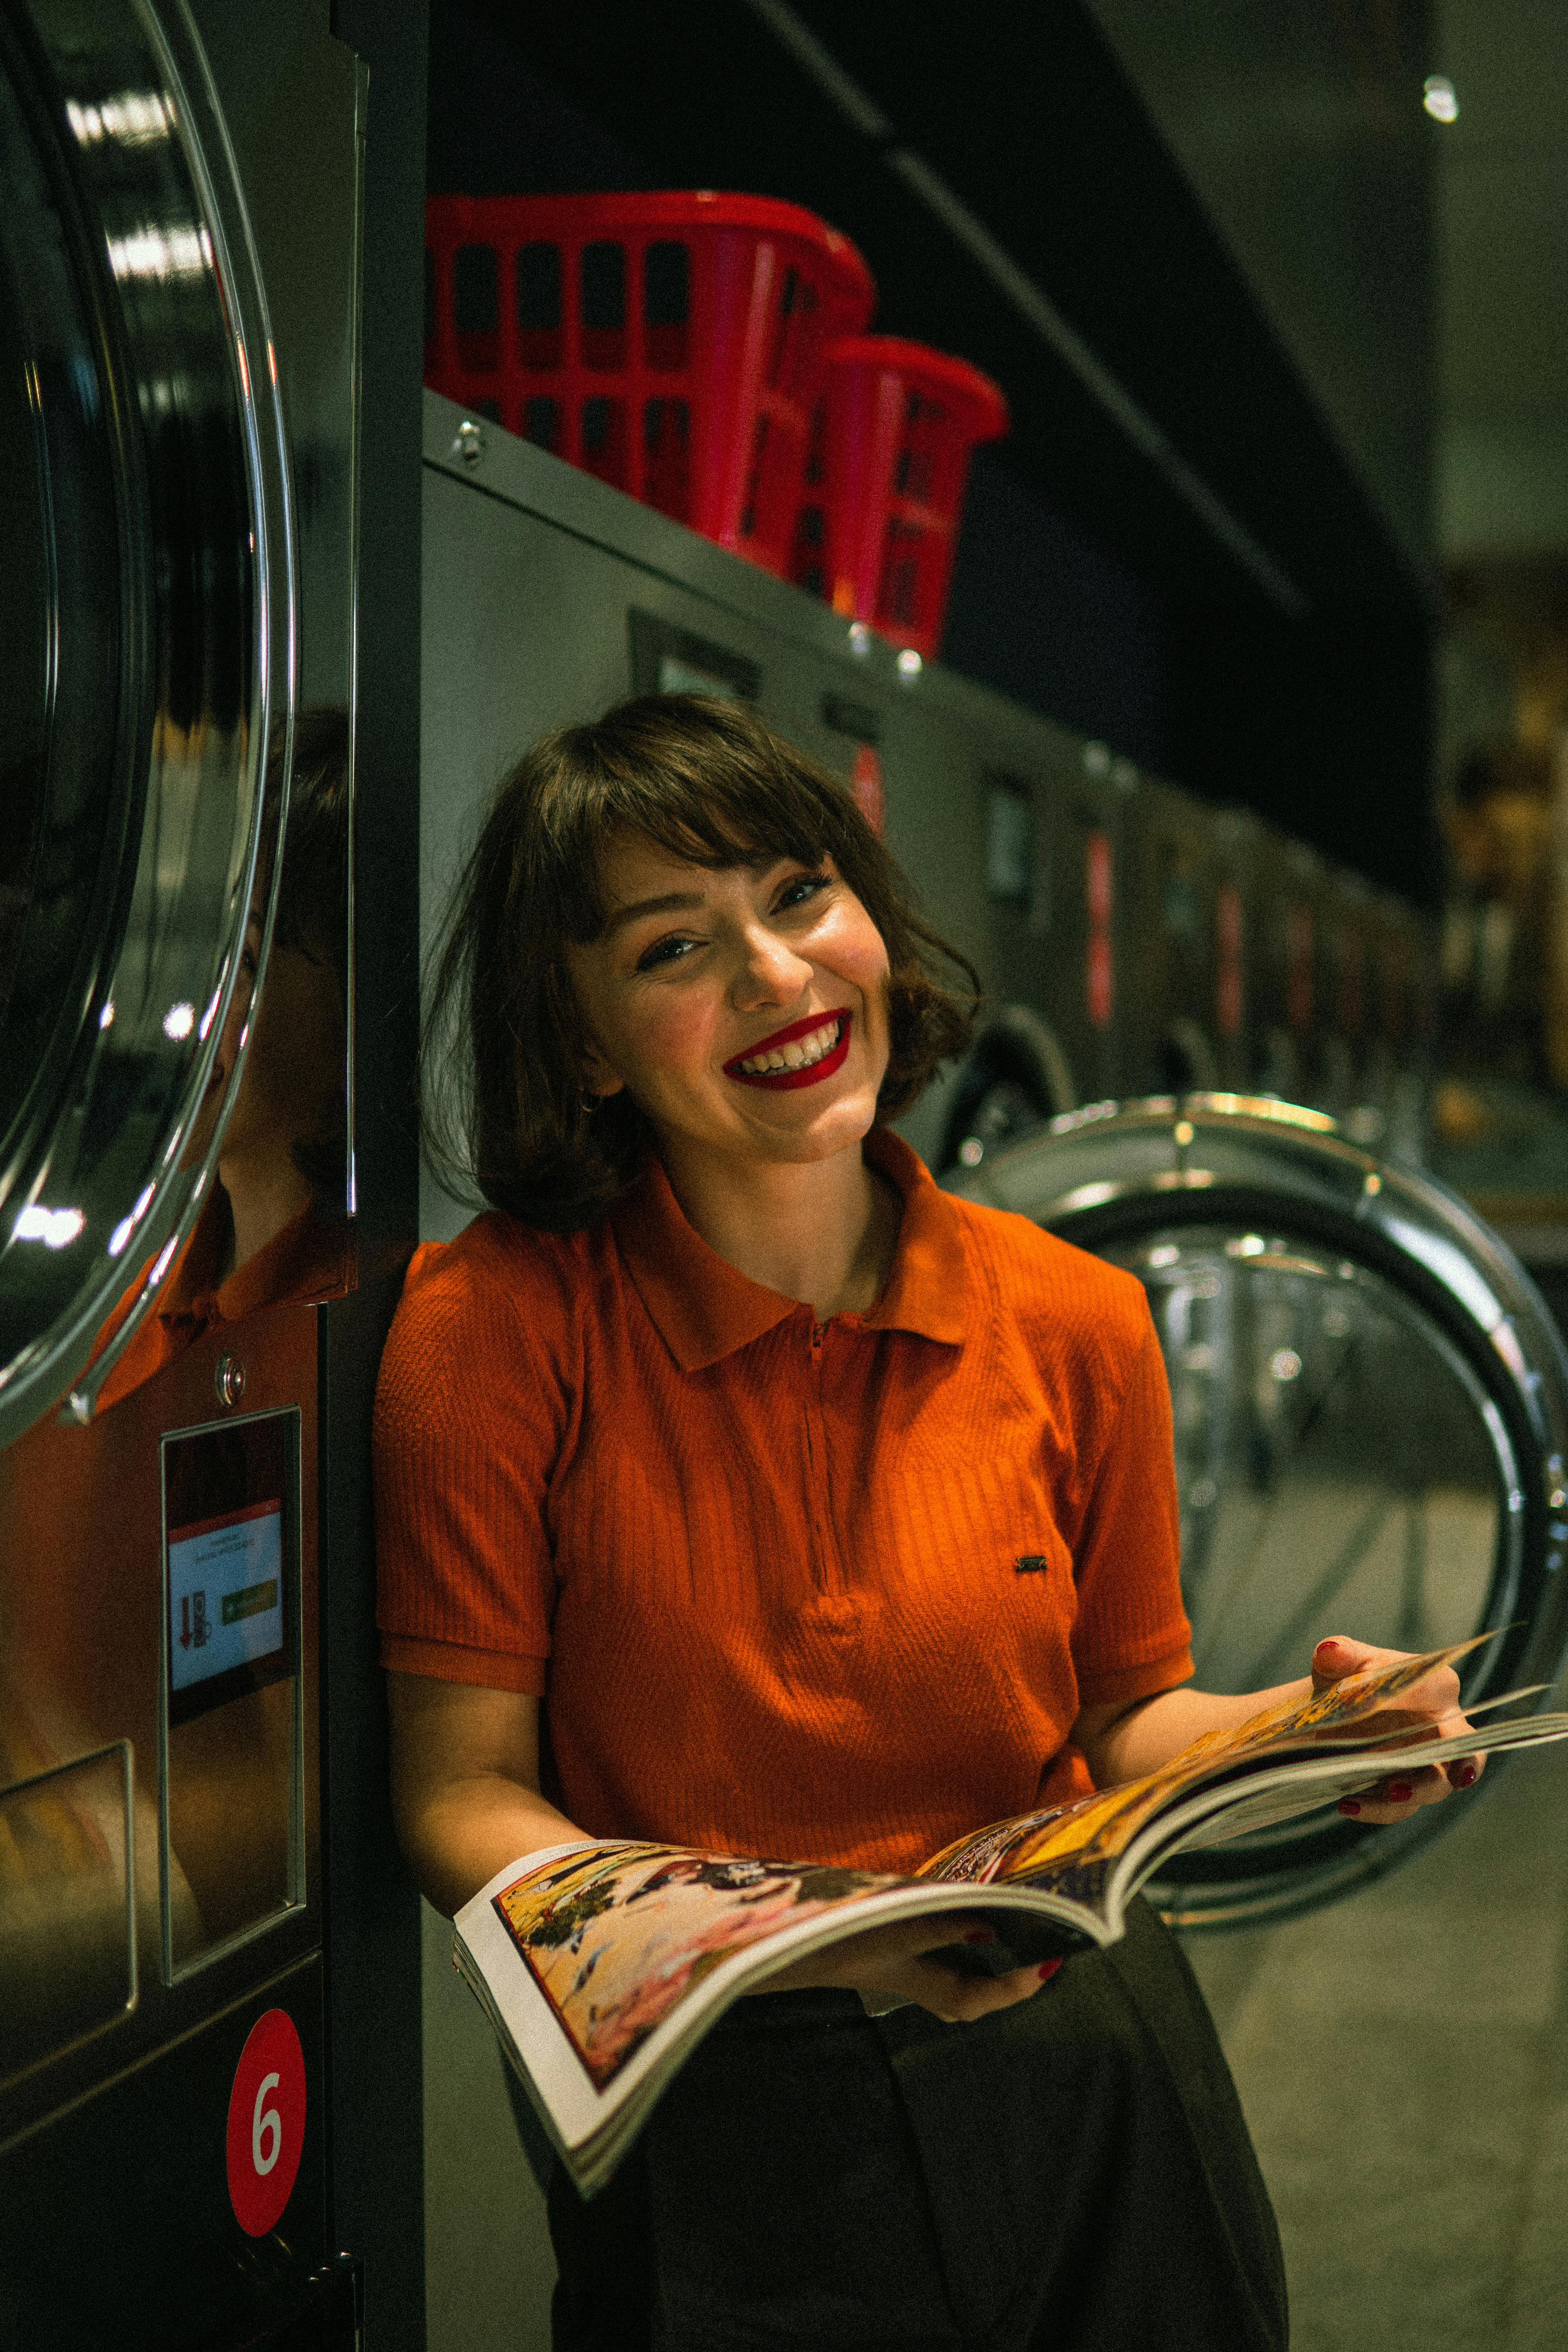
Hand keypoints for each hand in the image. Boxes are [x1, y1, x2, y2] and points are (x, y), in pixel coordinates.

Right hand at [768, 1914, 1058, 2022]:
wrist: (812, 1949)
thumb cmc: (854, 1942)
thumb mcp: (901, 1932)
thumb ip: (945, 1927)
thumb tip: (990, 1928)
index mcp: (946, 1994)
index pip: (1002, 1991)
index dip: (1031, 1975)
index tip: (1058, 1950)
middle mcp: (945, 1995)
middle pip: (996, 1990)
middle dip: (1023, 1971)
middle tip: (1051, 1938)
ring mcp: (932, 1983)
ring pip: (981, 1980)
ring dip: (1004, 1962)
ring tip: (1028, 1932)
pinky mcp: (921, 1968)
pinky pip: (964, 1967)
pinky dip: (980, 1951)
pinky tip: (983, 1926)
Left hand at [1311, 1634, 1483, 1823]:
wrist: (1328, 1712)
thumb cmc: (1346, 1678)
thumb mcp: (1337, 1664)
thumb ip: (1337, 1655)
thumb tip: (1329, 1651)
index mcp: (1434, 1688)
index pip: (1442, 1694)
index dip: (1441, 1720)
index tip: (1445, 1740)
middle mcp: (1441, 1727)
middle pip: (1461, 1752)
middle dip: (1454, 1768)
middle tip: (1440, 1781)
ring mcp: (1426, 1761)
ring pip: (1433, 1786)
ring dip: (1410, 1794)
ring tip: (1385, 1793)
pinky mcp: (1405, 1785)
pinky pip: (1400, 1806)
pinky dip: (1376, 1807)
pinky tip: (1348, 1803)